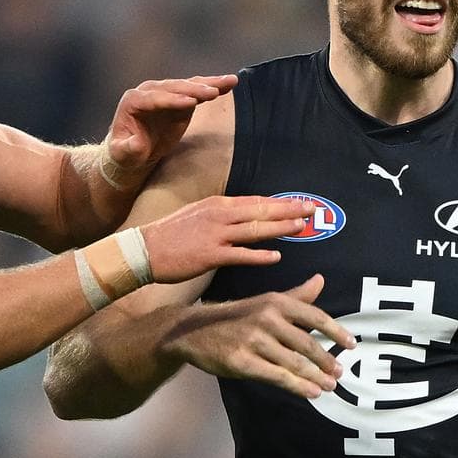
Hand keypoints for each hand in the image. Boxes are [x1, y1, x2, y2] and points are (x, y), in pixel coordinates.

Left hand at [103, 75, 236, 185]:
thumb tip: (137, 143)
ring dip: (208, 84)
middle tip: (212, 93)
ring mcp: (166, 92)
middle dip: (193, 90)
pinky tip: (229, 83)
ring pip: (188, 85)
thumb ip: (128, 149)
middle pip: (173, 88)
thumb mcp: (123, 154)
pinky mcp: (180, 98)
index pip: (154, 98)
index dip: (172, 100)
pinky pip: (197, 91)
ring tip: (228, 82)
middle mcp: (149, 91)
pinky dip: (213, 87)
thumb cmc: (126, 152)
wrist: (134, 150)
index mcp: (133, 101)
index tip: (190, 103)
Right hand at [140, 195, 309, 281]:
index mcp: (217, 204)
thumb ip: (221, 214)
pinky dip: (259, 256)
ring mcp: (215, 234)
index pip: (255, 201)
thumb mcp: (197, 214)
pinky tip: (276, 256)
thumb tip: (242, 215)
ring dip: (280, 227)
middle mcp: (219, 215)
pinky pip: (240, 255)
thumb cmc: (170, 234)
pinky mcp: (210, 255)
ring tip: (301, 226)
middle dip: (288, 209)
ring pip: (255, 229)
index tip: (299, 201)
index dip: (279, 202)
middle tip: (312, 208)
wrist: (145, 249)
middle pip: (260, 210)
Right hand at [163, 275, 355, 398]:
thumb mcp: (265, 302)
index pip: (314, 316)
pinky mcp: (241, 361)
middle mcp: (266, 318)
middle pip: (306, 343)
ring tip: (329, 386)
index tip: (351, 345)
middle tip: (339, 373)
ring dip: (316, 377)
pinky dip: (297, 386)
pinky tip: (310, 393)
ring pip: (294, 362)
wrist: (193, 330)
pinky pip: (276, 376)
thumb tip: (321, 280)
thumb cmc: (236, 317)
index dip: (335, 332)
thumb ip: (296, 296)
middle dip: (326, 360)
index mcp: (275, 301)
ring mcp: (253, 340)